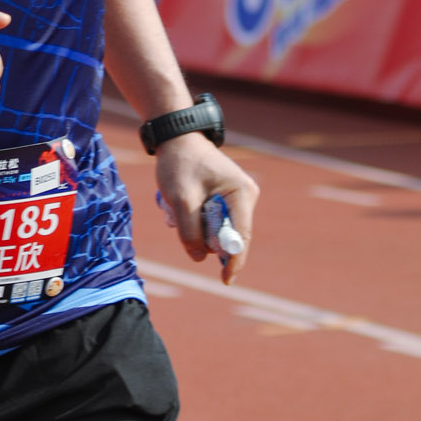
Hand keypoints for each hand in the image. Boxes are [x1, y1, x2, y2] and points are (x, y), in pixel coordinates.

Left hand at [154, 132, 258, 285]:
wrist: (177, 140)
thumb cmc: (180, 164)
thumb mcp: (180, 200)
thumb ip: (189, 231)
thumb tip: (199, 258)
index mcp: (242, 194)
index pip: (241, 236)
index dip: (233, 261)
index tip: (225, 280)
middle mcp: (245, 197)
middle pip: (228, 235)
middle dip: (204, 237)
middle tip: (179, 220)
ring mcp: (236, 199)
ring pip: (216, 230)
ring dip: (194, 227)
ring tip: (176, 207)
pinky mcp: (225, 200)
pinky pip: (210, 221)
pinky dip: (193, 220)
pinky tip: (178, 205)